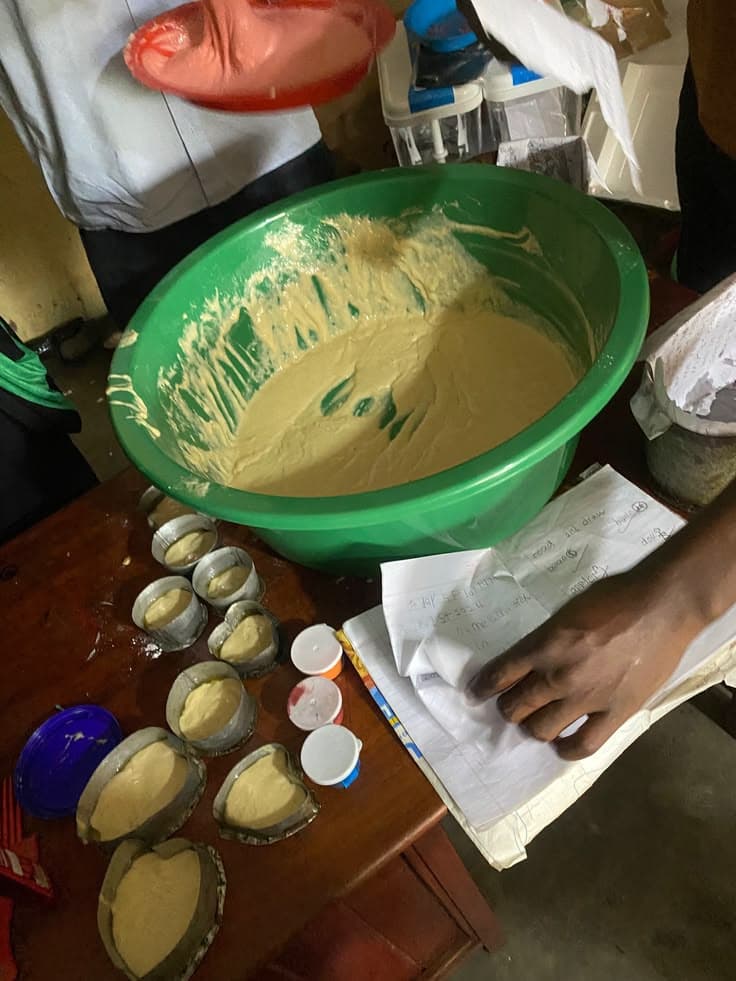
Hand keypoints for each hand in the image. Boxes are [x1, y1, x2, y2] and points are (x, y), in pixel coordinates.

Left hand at [466, 568, 699, 759]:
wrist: (662, 606)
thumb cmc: (615, 597)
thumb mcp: (567, 610)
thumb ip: (546, 638)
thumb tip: (532, 656)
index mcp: (543, 644)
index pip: (500, 673)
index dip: (483, 687)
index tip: (476, 693)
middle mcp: (557, 675)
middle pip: (516, 705)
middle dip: (508, 708)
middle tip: (512, 706)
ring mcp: (586, 698)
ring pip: (541, 729)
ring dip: (533, 727)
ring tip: (538, 722)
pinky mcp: (615, 713)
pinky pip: (583, 744)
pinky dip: (567, 749)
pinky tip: (562, 745)